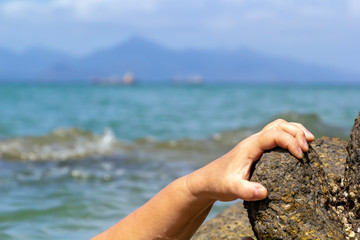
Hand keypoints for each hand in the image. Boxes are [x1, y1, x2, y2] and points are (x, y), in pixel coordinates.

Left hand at [185, 119, 313, 201]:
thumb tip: (263, 192)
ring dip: (294, 131)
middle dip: (296, 132)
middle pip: (279, 125)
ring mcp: (255, 144)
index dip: (290, 141)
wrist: (207, 181)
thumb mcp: (231, 189)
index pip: (274, 134)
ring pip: (277, 127)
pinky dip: (289, 137)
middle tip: (308, 148)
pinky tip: (297, 148)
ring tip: (309, 142)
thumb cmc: (219, 183)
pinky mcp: (257, 150)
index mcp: (249, 146)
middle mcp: (253, 141)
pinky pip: (275, 136)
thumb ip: (245, 190)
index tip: (301, 156)